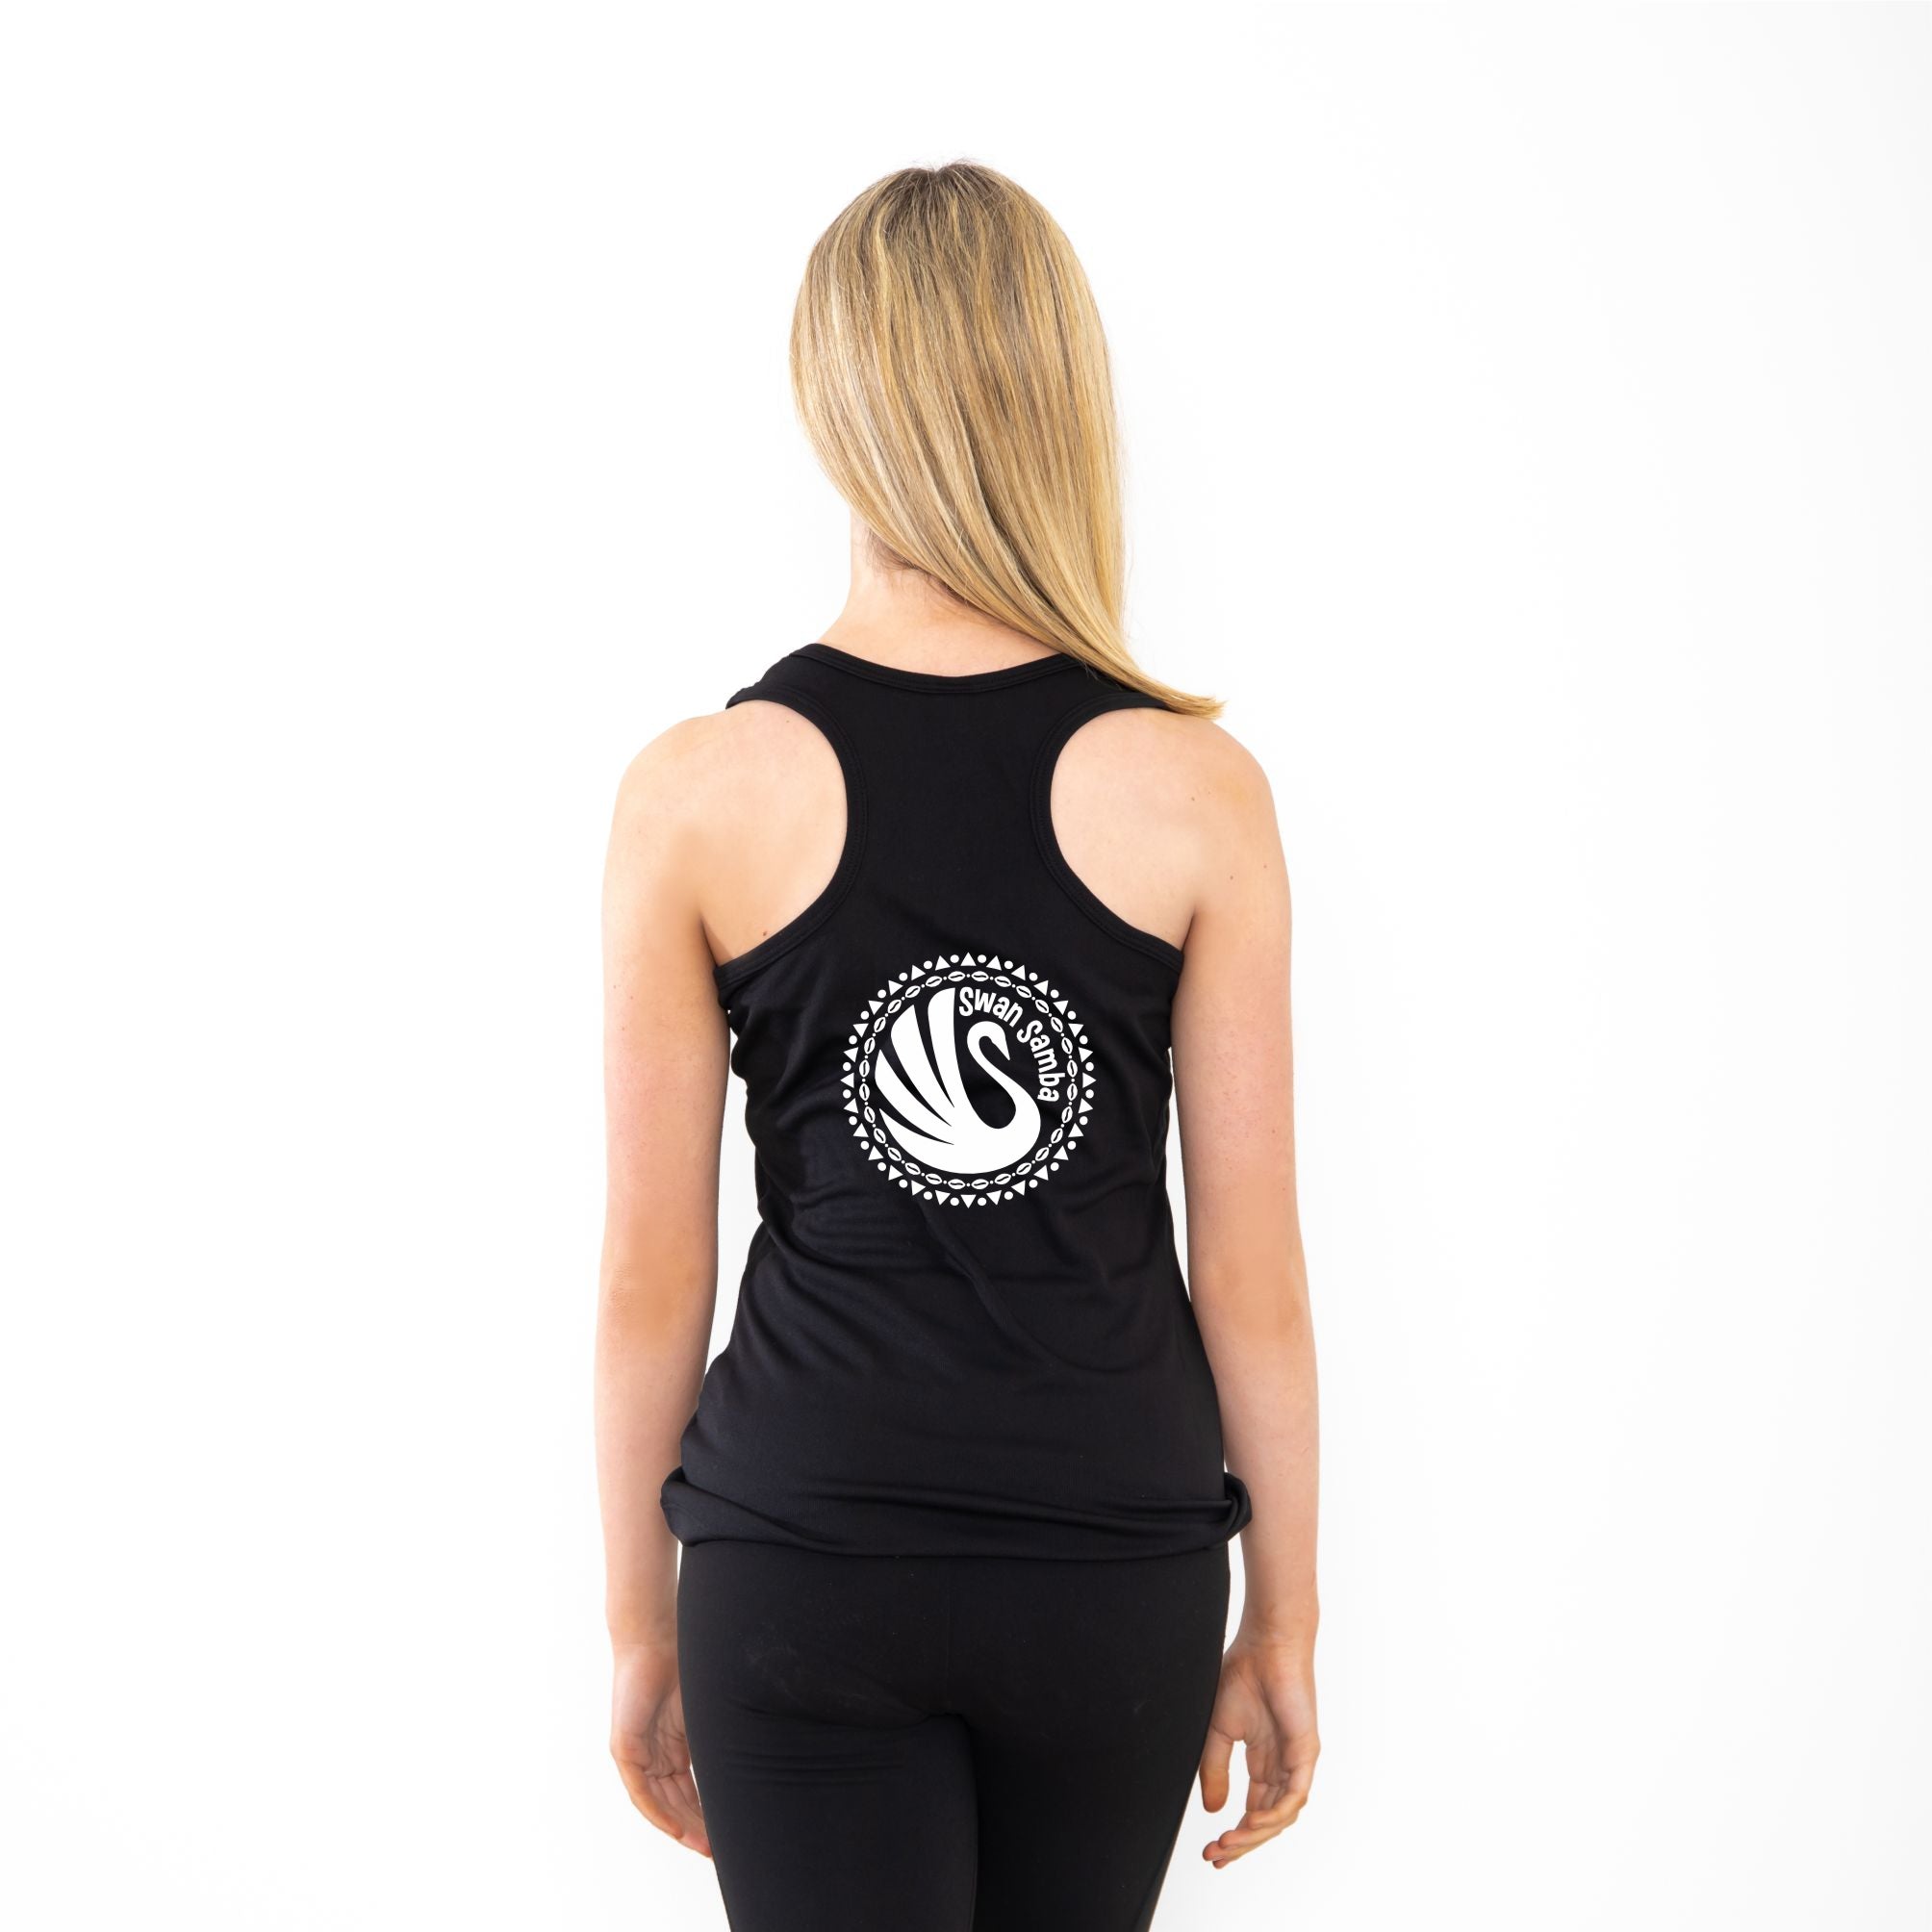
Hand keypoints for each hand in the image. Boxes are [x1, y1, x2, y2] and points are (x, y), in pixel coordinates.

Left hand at [610, 1641, 710, 1857]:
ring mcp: (638, 1754)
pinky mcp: (625, 1749)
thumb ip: (721, 1737)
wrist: (657, 1636)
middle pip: (676, 1804)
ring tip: (705, 1846)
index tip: (728, 1836)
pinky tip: (676, 1829)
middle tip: (719, 1852)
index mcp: (675, 1749)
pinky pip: (641, 1792)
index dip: (708, 1816)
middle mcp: (655, 1756)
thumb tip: (763, 1751)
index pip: (691, 1793)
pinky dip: (658, 1813)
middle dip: (698, 1829)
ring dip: (682, 1828)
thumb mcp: (708, 1711)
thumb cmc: (687, 1664)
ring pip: (660, 1804)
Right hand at [1197, 1635, 1318, 1867]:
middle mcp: (1282, 1768)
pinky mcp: (1306, 1752)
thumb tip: (1212, 1810)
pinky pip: (1294, 1796)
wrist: (1264, 1644)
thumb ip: (1215, 1770)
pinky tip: (1250, 1823)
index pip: (1253, 1811)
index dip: (1235, 1836)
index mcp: (1263, 1762)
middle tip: (1215, 1857)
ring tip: (1228, 1842)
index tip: (1210, 1853)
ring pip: (1281, 1816)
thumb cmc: (1242, 1676)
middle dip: (1241, 1843)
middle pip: (1266, 1821)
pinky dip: (1274, 1815)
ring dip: (1254, 1834)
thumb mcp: (1218, 1731)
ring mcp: (1296, 1762)